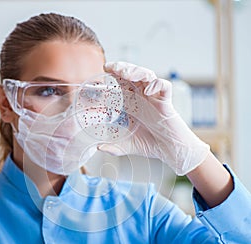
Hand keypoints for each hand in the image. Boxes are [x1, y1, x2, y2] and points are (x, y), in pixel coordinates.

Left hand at [99, 61, 209, 175]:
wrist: (170, 150)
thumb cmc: (151, 144)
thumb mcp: (127, 145)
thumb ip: (113, 148)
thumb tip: (99, 148)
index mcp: (133, 103)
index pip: (123, 82)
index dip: (115, 73)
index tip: (105, 69)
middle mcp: (143, 97)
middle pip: (134, 74)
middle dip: (123, 67)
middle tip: (112, 67)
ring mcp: (155, 99)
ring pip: (148, 76)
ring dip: (137, 71)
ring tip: (126, 74)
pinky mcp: (166, 103)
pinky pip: (164, 87)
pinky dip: (157, 85)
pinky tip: (148, 90)